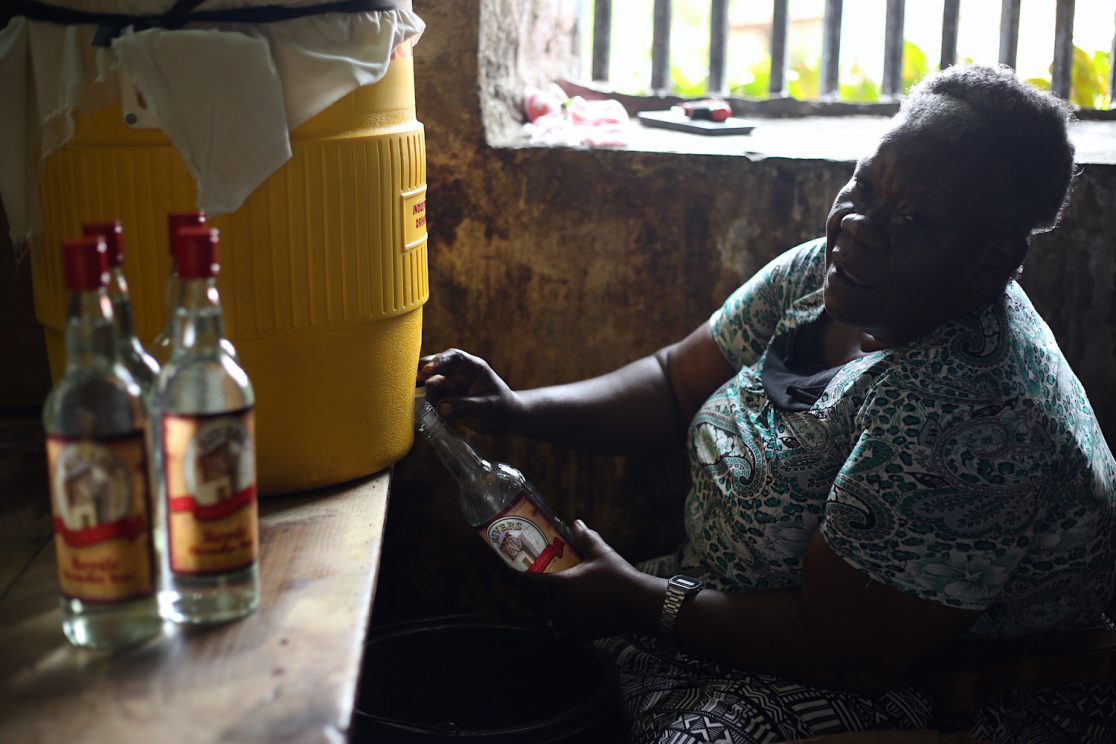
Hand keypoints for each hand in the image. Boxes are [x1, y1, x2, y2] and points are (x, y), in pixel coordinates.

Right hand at [417, 348, 524, 434]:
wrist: (503, 418)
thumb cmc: (500, 407)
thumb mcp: (487, 407)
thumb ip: (465, 406)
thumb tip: (441, 407)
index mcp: (472, 367)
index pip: (454, 358)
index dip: (439, 362)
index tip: (427, 371)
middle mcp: (458, 372)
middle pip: (435, 365)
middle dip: (423, 373)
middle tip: (416, 383)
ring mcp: (450, 384)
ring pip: (430, 384)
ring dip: (426, 393)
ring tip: (432, 406)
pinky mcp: (445, 397)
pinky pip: (431, 398)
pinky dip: (427, 403)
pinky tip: (429, 411)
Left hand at [513, 520, 662, 639]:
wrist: (639, 605)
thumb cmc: (619, 577)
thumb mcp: (601, 552)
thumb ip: (585, 537)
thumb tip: (576, 522)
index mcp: (561, 585)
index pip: (527, 582)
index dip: (512, 577)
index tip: (504, 570)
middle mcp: (560, 607)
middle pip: (532, 602)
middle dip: (527, 592)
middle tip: (527, 581)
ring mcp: (569, 623)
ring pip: (544, 618)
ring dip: (541, 608)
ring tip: (545, 598)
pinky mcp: (580, 634)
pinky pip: (560, 630)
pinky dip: (557, 623)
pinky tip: (563, 616)